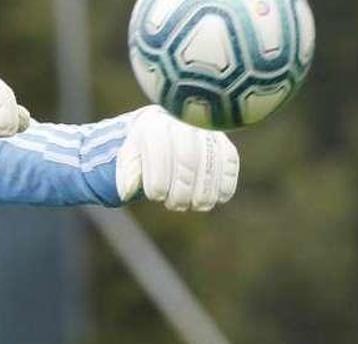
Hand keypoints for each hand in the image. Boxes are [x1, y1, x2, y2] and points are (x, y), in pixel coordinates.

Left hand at [115, 106, 239, 211]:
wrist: (166, 126)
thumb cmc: (145, 147)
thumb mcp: (130, 156)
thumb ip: (128, 172)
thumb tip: (127, 192)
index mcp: (155, 125)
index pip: (160, 154)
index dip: (160, 180)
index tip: (156, 196)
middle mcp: (182, 123)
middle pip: (187, 160)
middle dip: (183, 189)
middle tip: (177, 205)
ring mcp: (205, 130)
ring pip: (210, 162)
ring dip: (206, 191)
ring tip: (198, 206)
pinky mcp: (223, 139)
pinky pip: (230, 160)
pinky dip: (227, 182)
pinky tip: (219, 198)